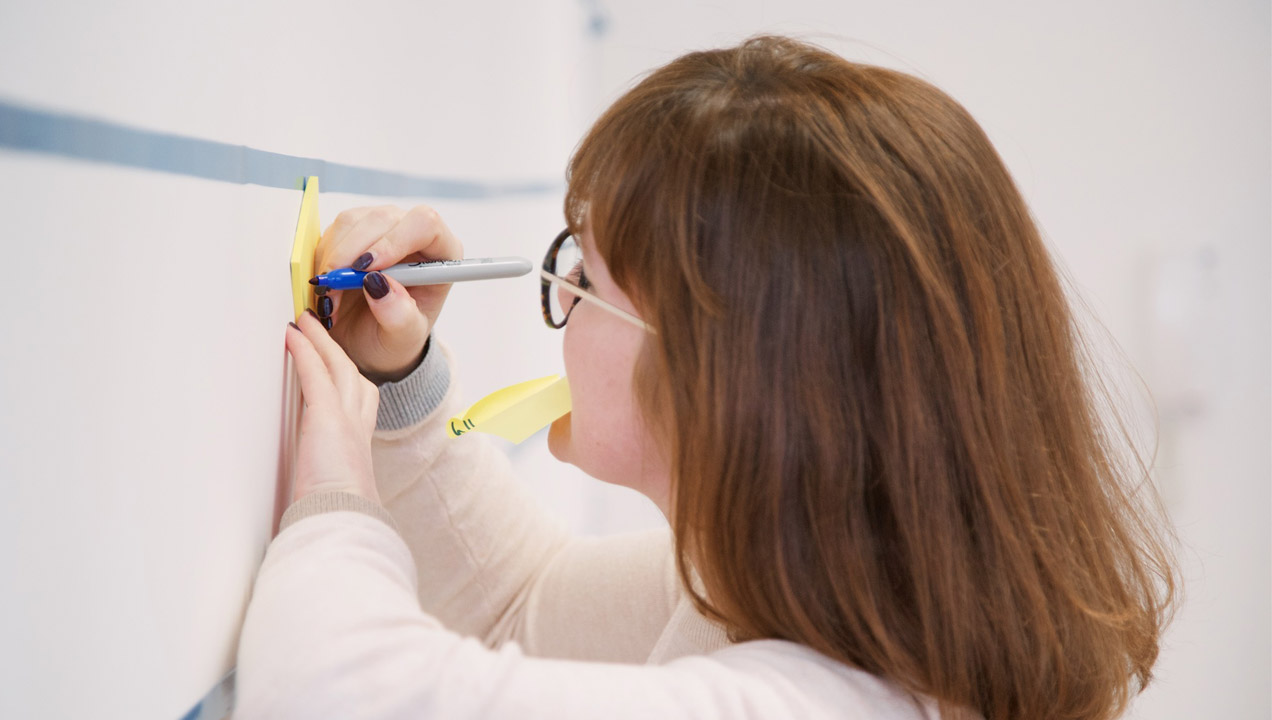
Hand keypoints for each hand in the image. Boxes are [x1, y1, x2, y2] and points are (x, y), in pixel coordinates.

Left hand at [285, 310, 380, 503]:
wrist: (343, 521)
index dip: (349, 378)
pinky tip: (293, 334)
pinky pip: (316, 374)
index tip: (336, 363)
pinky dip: (305, 351)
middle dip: (336, 349)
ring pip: (338, 367)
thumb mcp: (333, 494)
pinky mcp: (328, 417)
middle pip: (352, 375)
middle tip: (319, 328)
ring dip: (321, 340)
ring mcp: (346, 419)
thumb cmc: (336, 515)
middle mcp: (358, 427)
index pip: (360, 401)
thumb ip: (324, 486)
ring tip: (305, 321)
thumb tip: (311, 500)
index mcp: (359, 446)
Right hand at [314, 205, 462, 383]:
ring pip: (351, 222)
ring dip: (333, 260)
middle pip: (382, 218)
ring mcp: (382, 227)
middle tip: (334, 290)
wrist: (371, 339)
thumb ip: (398, 315)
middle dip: (352, 254)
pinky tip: (328, 288)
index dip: (394, 241)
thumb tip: (379, 284)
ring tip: (332, 298)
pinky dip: (322, 260)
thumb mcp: (402, 338)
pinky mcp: (353, 230)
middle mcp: (413, 233)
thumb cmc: (396, 337)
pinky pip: (331, 232)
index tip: (367, 270)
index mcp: (441, 254)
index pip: (425, 224)